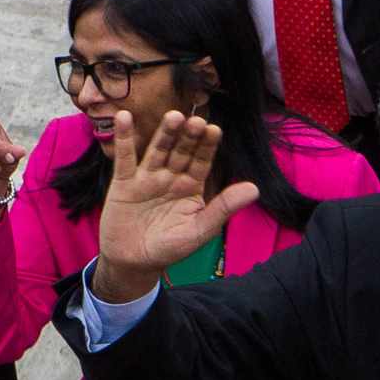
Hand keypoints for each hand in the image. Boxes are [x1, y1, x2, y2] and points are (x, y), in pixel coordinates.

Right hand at [92, 109, 258, 301]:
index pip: (202, 162)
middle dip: (189, 137)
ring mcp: (147, 177)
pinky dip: (124, 137)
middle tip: (197, 121)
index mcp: (191, 187)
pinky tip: (125, 117)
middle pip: (181, 152)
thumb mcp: (200, 230)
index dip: (207, 147)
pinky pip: (125, 157)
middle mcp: (171, 178)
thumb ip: (223, 207)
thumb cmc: (170, 248)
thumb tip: (255, 189)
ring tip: (174, 116)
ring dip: (165, 133)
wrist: (134, 262)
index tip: (215, 130)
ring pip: (158, 150)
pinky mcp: (124, 182)